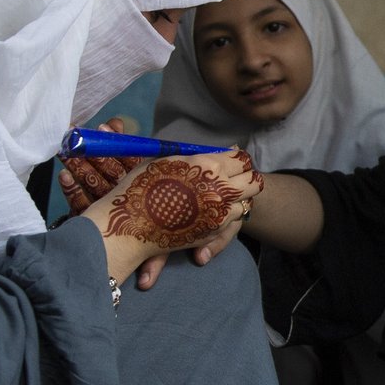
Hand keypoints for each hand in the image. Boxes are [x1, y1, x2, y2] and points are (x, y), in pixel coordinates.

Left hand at [58, 116, 138, 216]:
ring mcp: (108, 206)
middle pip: (111, 171)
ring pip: (94, 184)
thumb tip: (115, 122)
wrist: (114, 225)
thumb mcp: (126, 164)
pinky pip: (81, 203)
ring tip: (65, 152)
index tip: (102, 128)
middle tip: (76, 138)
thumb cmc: (121, 187)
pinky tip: (63, 175)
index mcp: (139, 177)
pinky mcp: (91, 217)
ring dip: (78, 166)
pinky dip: (72, 190)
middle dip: (93, 152)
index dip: (116, 143)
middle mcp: (126, 192)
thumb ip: (120, 142)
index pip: (130, 159)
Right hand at [83, 148, 261, 286]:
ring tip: (224, 196)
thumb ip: (193, 157)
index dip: (238, 160)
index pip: (240, 159)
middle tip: (236, 178)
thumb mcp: (166, 160)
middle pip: (253, 181)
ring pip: (246, 203)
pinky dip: (228, 216)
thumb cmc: (141, 187)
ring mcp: (220, 213)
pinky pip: (233, 221)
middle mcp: (220, 189)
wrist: (130, 225)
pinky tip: (214, 211)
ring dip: (238, 199)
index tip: (232, 161)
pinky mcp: (215, 232)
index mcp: (208, 165)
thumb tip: (212, 152)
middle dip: (246, 178)